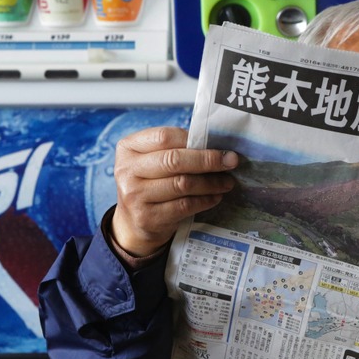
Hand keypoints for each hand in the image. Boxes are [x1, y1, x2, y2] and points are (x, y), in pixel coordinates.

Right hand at [111, 126, 237, 256]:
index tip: (221, 145)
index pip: (164, 137)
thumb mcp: (153, 161)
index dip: (195, 140)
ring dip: (211, 182)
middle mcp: (127, 170)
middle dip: (208, 160)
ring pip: (182, 184)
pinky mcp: (147, 217)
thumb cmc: (151, 183)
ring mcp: (135, 195)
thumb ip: (175, 150)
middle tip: (232, 161)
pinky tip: (216, 196)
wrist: (134, 222)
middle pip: (174, 160)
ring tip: (227, 181)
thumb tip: (217, 146)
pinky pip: (184, 205)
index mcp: (129, 148)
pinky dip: (205, 200)